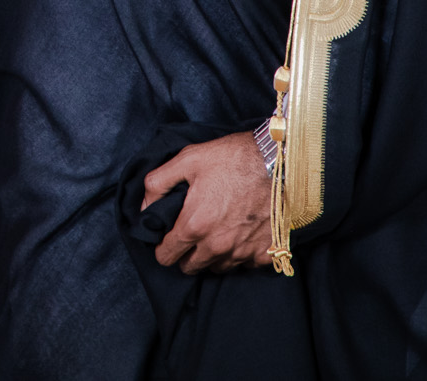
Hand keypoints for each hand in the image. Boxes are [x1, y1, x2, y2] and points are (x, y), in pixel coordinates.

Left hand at [141, 131, 271, 273]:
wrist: (281, 163)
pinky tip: (240, 234)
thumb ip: (158, 183)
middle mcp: (217, 246)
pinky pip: (244, 264)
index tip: (168, 238)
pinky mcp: (264, 253)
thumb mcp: (188, 159)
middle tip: (192, 234)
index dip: (163, 248)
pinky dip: (240, 254)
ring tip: (217, 232)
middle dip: (187, 254)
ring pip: (218, 267)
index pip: (166, 256)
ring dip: (213, 255)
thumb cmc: (234, 158)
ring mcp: (242, 252)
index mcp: (194, 225)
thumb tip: (145, 206)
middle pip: (191, 267)